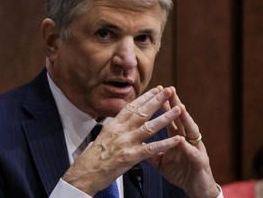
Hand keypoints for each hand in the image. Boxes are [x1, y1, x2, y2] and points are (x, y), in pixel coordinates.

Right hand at [63, 86, 184, 194]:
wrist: (85, 173)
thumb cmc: (91, 158)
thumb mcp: (101, 138)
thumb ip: (114, 130)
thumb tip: (121, 123)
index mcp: (113, 126)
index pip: (131, 107)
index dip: (145, 97)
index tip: (156, 89)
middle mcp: (119, 131)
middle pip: (141, 112)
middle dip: (157, 100)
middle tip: (170, 91)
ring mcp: (125, 143)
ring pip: (149, 127)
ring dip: (165, 117)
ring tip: (178, 109)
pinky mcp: (130, 157)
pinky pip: (151, 149)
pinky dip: (165, 144)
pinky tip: (177, 140)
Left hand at [149, 88, 219, 197]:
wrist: (196, 189)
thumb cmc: (180, 172)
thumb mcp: (161, 161)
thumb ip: (150, 150)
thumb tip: (135, 142)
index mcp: (177, 138)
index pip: (169, 118)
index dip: (162, 106)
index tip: (154, 92)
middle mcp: (187, 140)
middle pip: (181, 119)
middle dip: (175, 104)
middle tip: (169, 90)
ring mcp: (195, 149)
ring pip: (190, 131)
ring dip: (185, 120)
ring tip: (180, 108)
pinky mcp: (200, 162)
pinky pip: (193, 154)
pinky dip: (187, 147)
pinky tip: (182, 141)